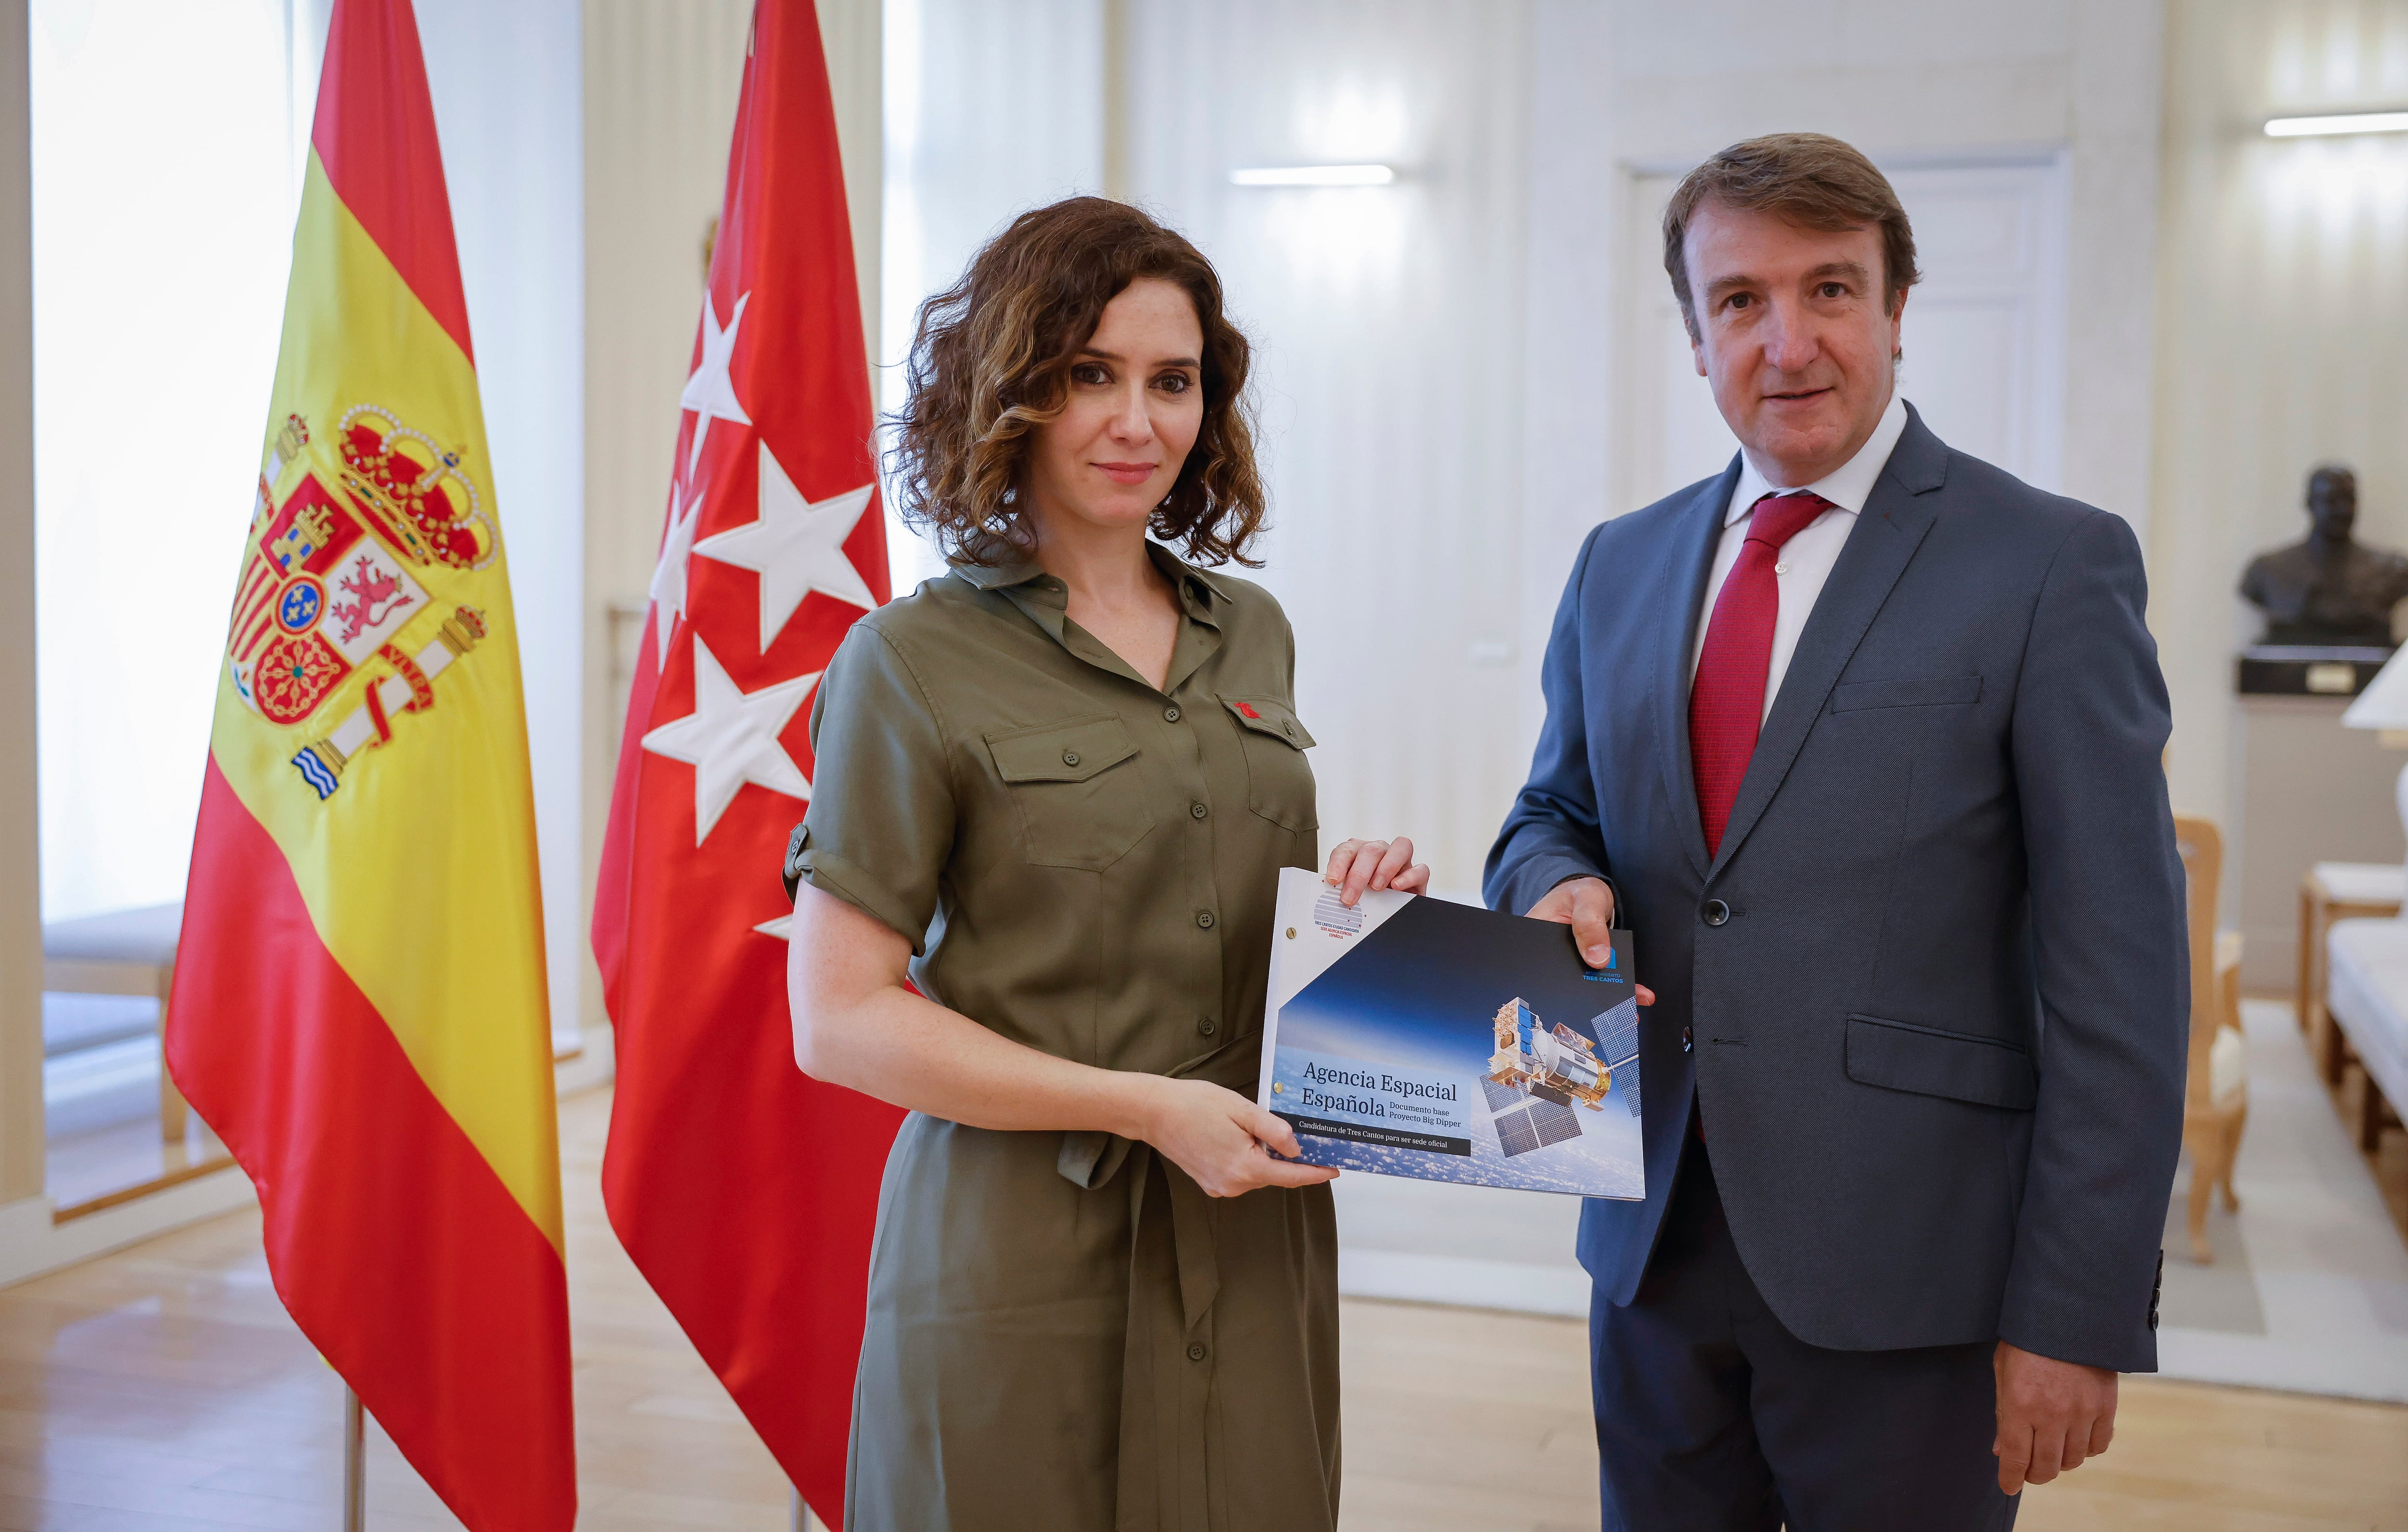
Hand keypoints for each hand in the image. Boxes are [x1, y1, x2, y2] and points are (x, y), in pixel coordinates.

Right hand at [1136, 1076, 1338, 1197]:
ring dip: (1263, 1157)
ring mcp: (1220, 1187)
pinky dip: (1247, 1161)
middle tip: (1297, 1135)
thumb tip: (1297, 1149)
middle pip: (1273, 1174)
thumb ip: (1274, 1131)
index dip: (1315, 1173)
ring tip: (1255, 1129)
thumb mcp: (1243, 1110)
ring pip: (1256, 1174)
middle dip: (1286, 1158)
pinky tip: (1237, 1138)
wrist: (1154, 1112)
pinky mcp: (1210, 1184)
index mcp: (1245, 1167)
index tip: (1333, 1169)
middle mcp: (1234, 1184)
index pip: (1291, 1176)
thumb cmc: (1196, 1105)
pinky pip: (1240, 1174)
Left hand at [1324, 837, 1431, 906]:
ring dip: (1387, 867)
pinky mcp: (1419, 875)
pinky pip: (1421, 869)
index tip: (1333, 881)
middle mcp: (1380, 852)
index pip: (1346, 850)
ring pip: (1401, 847)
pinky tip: (1396, 887)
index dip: (1338, 863)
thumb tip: (1327, 902)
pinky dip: (1409, 876)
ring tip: (1376, 888)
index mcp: (1357, 853)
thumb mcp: (1350, 898)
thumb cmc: (1363, 903)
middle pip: (1371, 850)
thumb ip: (1341, 894)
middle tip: (1350, 898)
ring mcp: (1401, 861)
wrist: (1386, 917)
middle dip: (1359, 874)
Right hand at [1525, 876, 1656, 1004]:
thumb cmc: (1582, 893)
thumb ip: (1590, 923)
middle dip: (1589, 1001)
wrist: (1590, 895)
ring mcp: (1570, 966)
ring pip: (1586, 987)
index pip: (1541, 968)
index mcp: (1536, 938)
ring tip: (1628, 1012)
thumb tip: (1597, 959)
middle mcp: (1549, 958)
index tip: (1579, 998)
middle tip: (1608, 1013)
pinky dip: (1622, 990)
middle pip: (1565, 983)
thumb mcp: (1587, 898)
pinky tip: (1639, 996)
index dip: (1557, 987)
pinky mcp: (1588, 969)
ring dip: (1609, 1000)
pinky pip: (1603, 982)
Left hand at [1993, 1340, 2117, 1494]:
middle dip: (2035, 1474)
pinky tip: (2076, 1437)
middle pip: (2046, 1467)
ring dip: (2060, 1461)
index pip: (2015, 1458)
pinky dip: (2087, 1448)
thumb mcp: (2004, 1371)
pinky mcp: (2105, 1407)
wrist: (2069, 1314)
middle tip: (2030, 1469)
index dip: (2011, 1478)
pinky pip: (2098, 1445)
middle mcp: (2051, 1414)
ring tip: (2052, 1449)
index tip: (2009, 1485)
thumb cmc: (2029, 1340)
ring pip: (2073, 1460)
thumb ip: (2002, 1412)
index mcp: (2020, 1404)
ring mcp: (2081, 1413)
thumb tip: (2002, 1450)